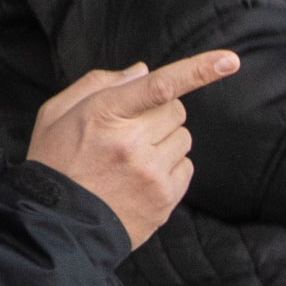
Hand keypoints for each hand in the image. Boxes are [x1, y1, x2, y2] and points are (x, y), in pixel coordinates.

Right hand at [26, 51, 238, 248]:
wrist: (57, 224)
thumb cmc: (56, 162)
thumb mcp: (57, 114)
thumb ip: (98, 84)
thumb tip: (144, 69)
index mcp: (103, 114)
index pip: (160, 86)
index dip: (197, 70)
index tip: (229, 61)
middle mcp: (131, 142)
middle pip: (176, 110)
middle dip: (159, 114)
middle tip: (130, 132)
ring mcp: (151, 172)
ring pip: (183, 138)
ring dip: (165, 141)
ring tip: (131, 159)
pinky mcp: (164, 197)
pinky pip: (187, 167)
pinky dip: (170, 167)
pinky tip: (141, 178)